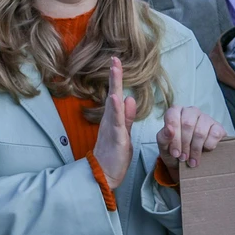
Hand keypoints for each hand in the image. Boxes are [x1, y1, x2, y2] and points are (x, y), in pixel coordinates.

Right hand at [91, 57, 138, 190]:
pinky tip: (116, 98)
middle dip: (114, 77)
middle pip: (113, 94)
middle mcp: (110, 119)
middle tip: (114, 59)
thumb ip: (127, 117)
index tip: (116, 62)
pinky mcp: (116, 138)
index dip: (117, 79)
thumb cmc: (114, 155)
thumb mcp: (123, 133)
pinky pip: (116, 122)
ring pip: (114, 104)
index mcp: (113, 118)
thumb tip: (130, 98)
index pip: (116, 95)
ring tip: (115, 70)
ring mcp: (112, 128)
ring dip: (115, 87)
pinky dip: (116, 109)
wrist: (103, 174)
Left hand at [156, 105, 227, 174]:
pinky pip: (214, 134)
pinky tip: (205, 151)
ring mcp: (206, 118)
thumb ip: (163, 137)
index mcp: (175, 112)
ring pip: (200, 131)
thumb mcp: (164, 146)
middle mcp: (191, 111)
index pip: (173, 117)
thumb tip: (169, 129)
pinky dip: (209, 146)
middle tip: (183, 158)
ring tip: (192, 160)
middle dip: (184, 145)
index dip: (174, 137)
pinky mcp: (218, 127)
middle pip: (187, 124)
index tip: (174, 153)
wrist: (189, 166)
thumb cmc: (174, 151)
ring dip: (195, 149)